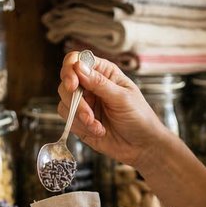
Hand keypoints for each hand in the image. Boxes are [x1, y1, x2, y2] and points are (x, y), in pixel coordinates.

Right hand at [57, 51, 169, 166]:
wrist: (141, 146)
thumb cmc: (139, 117)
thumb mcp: (122, 98)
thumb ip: (99, 83)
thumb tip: (78, 67)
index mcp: (104, 72)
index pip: (77, 60)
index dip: (70, 69)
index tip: (72, 84)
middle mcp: (90, 85)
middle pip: (66, 82)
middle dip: (74, 100)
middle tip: (88, 114)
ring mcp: (84, 103)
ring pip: (64, 102)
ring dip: (80, 116)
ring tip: (97, 125)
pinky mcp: (79, 120)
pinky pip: (68, 119)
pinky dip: (80, 126)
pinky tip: (98, 131)